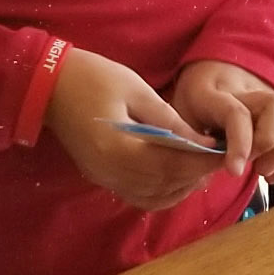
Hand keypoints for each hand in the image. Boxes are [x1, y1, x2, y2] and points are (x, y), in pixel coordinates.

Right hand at [43, 47, 222, 212]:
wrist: (48, 84)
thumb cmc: (94, 77)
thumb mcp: (137, 90)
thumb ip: (170, 121)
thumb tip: (203, 142)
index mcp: (119, 149)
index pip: (171, 164)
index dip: (201, 161)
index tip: (224, 152)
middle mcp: (111, 172)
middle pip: (164, 184)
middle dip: (197, 174)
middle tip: (220, 159)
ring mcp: (104, 178)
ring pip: (153, 197)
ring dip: (182, 186)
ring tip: (203, 166)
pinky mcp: (101, 177)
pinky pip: (138, 196)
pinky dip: (163, 192)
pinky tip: (179, 176)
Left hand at [169, 59, 273, 182]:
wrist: (210, 72)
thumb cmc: (190, 105)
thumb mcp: (177, 121)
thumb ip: (188, 145)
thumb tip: (203, 177)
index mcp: (213, 93)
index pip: (236, 112)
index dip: (240, 142)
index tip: (234, 172)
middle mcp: (248, 90)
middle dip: (271, 143)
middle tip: (253, 166)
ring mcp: (272, 98)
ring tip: (264, 172)